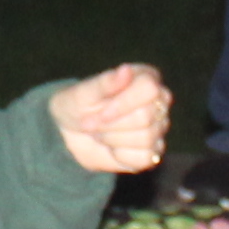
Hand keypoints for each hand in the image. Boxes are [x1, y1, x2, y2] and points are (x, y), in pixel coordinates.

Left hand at [50, 64, 169, 175]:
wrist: (70, 133)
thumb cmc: (78, 105)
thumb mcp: (85, 92)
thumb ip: (107, 82)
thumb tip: (126, 70)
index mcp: (145, 77)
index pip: (149, 89)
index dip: (123, 104)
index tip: (100, 113)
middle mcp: (158, 101)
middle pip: (146, 117)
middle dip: (111, 124)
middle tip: (92, 123)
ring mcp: (158, 127)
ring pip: (145, 138)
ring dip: (113, 139)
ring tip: (101, 132)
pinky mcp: (153, 151)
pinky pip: (146, 158)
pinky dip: (122, 156)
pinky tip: (113, 147)